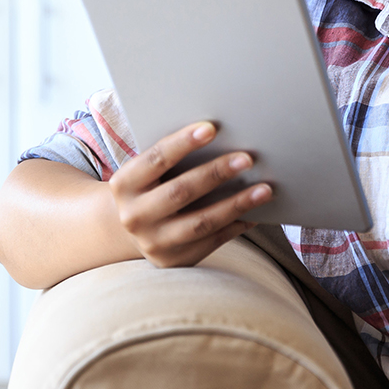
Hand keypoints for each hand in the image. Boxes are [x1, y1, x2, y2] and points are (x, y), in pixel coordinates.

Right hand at [107, 121, 272, 267]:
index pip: (156, 159)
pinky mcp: (174, 260)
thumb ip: (173, 157)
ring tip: (265, 189)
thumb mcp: (149, 171)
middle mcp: (134, 216)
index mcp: (123, 184)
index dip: (183, 142)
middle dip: (216, 173)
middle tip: (247, 158)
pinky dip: (236, 225)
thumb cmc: (151, 185)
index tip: (212, 128)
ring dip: (236, 204)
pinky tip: (256, 212)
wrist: (134, 226)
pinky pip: (212, 241)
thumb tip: (221, 138)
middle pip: (181, 191)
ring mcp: (153, 242)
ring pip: (201, 221)